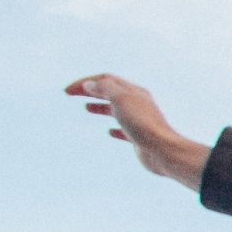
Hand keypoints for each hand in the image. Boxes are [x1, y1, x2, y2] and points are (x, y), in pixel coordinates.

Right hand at [65, 74, 209, 189]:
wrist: (163, 151)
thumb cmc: (142, 124)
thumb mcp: (121, 100)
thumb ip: (105, 89)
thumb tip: (90, 84)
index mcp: (134, 91)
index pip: (106, 80)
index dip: (85, 82)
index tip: (68, 91)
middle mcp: (138, 104)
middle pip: (110, 92)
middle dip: (90, 91)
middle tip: (71, 94)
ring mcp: (140, 121)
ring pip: (117, 110)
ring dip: (101, 107)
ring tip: (87, 108)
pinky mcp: (140, 138)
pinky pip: (126, 130)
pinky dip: (115, 128)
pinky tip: (109, 132)